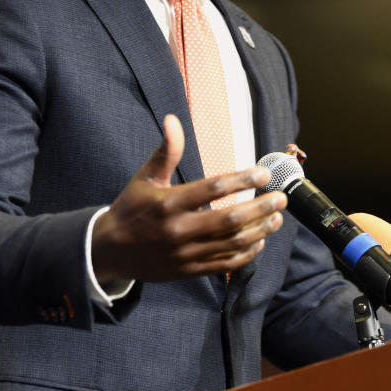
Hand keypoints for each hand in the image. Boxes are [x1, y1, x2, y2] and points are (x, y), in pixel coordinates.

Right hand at [91, 114, 286, 284]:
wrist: (109, 251)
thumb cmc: (131, 208)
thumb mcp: (145, 178)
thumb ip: (166, 151)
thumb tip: (173, 119)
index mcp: (169, 204)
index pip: (213, 188)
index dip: (242, 180)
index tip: (263, 173)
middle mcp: (178, 230)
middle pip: (230, 219)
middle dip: (260, 208)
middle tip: (281, 198)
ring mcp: (185, 253)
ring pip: (231, 243)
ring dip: (259, 230)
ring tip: (277, 218)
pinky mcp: (188, 271)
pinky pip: (224, 265)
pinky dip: (246, 254)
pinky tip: (260, 241)